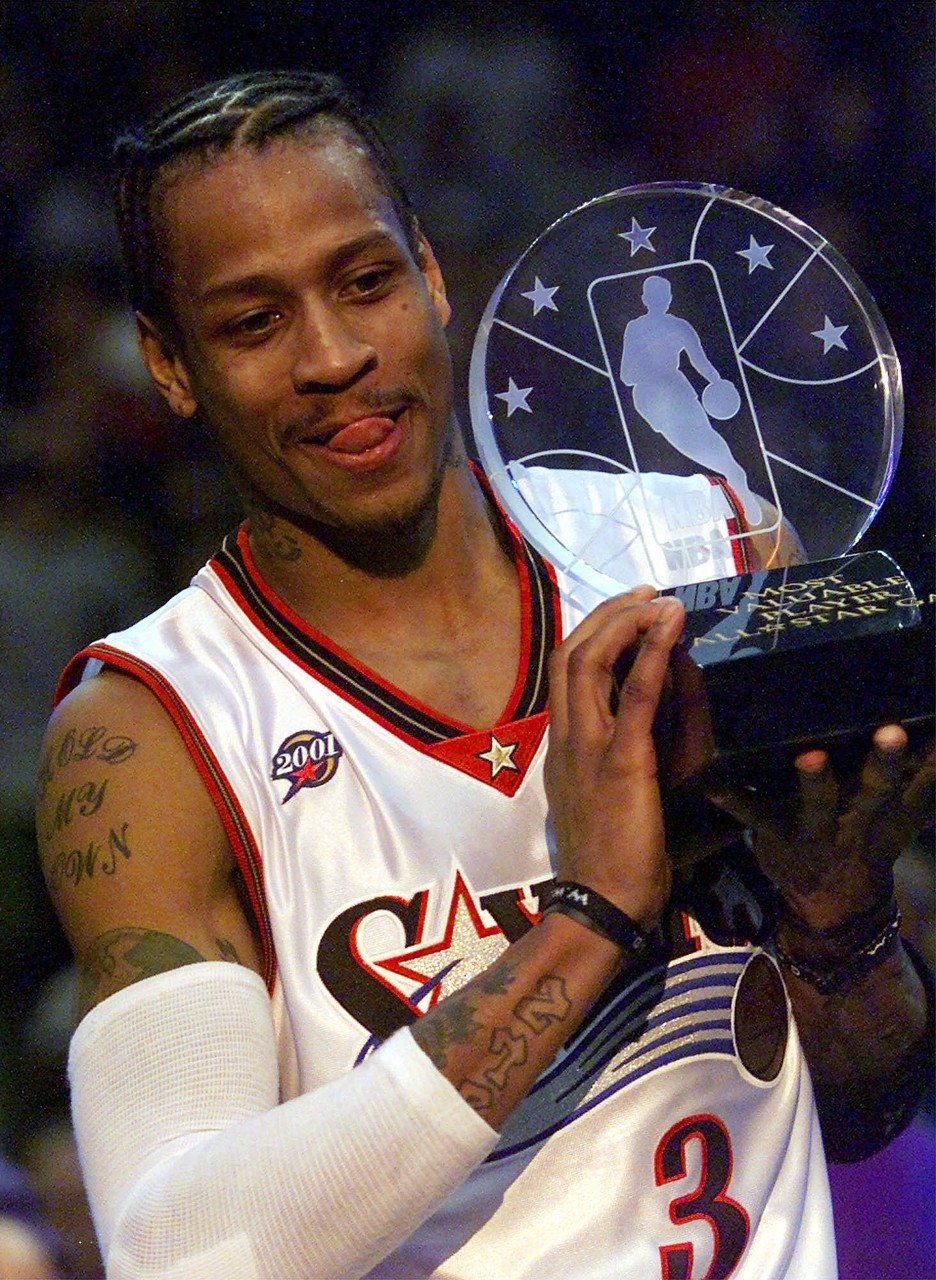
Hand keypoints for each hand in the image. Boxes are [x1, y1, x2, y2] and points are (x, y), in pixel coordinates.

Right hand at [544, 589, 685, 929]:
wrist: (602, 906)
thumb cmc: (612, 866)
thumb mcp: (609, 800)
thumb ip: (621, 758)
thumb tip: (645, 726)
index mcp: (563, 748)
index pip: (564, 676)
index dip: (591, 636)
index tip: (624, 615)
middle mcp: (566, 739)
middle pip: (568, 656)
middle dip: (605, 616)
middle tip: (642, 594)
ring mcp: (587, 748)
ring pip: (588, 663)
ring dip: (623, 622)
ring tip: (656, 600)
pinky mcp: (622, 762)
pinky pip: (633, 696)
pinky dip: (651, 652)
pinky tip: (669, 624)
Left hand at [706, 726, 934, 926]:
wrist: (836, 896)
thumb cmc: (871, 834)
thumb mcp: (907, 811)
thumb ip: (923, 774)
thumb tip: (933, 723)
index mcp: (892, 807)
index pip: (919, 780)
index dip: (930, 757)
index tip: (931, 727)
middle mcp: (859, 817)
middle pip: (877, 788)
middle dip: (885, 762)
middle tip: (893, 731)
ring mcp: (817, 829)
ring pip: (819, 806)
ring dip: (815, 782)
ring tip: (812, 756)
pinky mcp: (777, 834)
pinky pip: (754, 816)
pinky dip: (733, 800)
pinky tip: (712, 783)